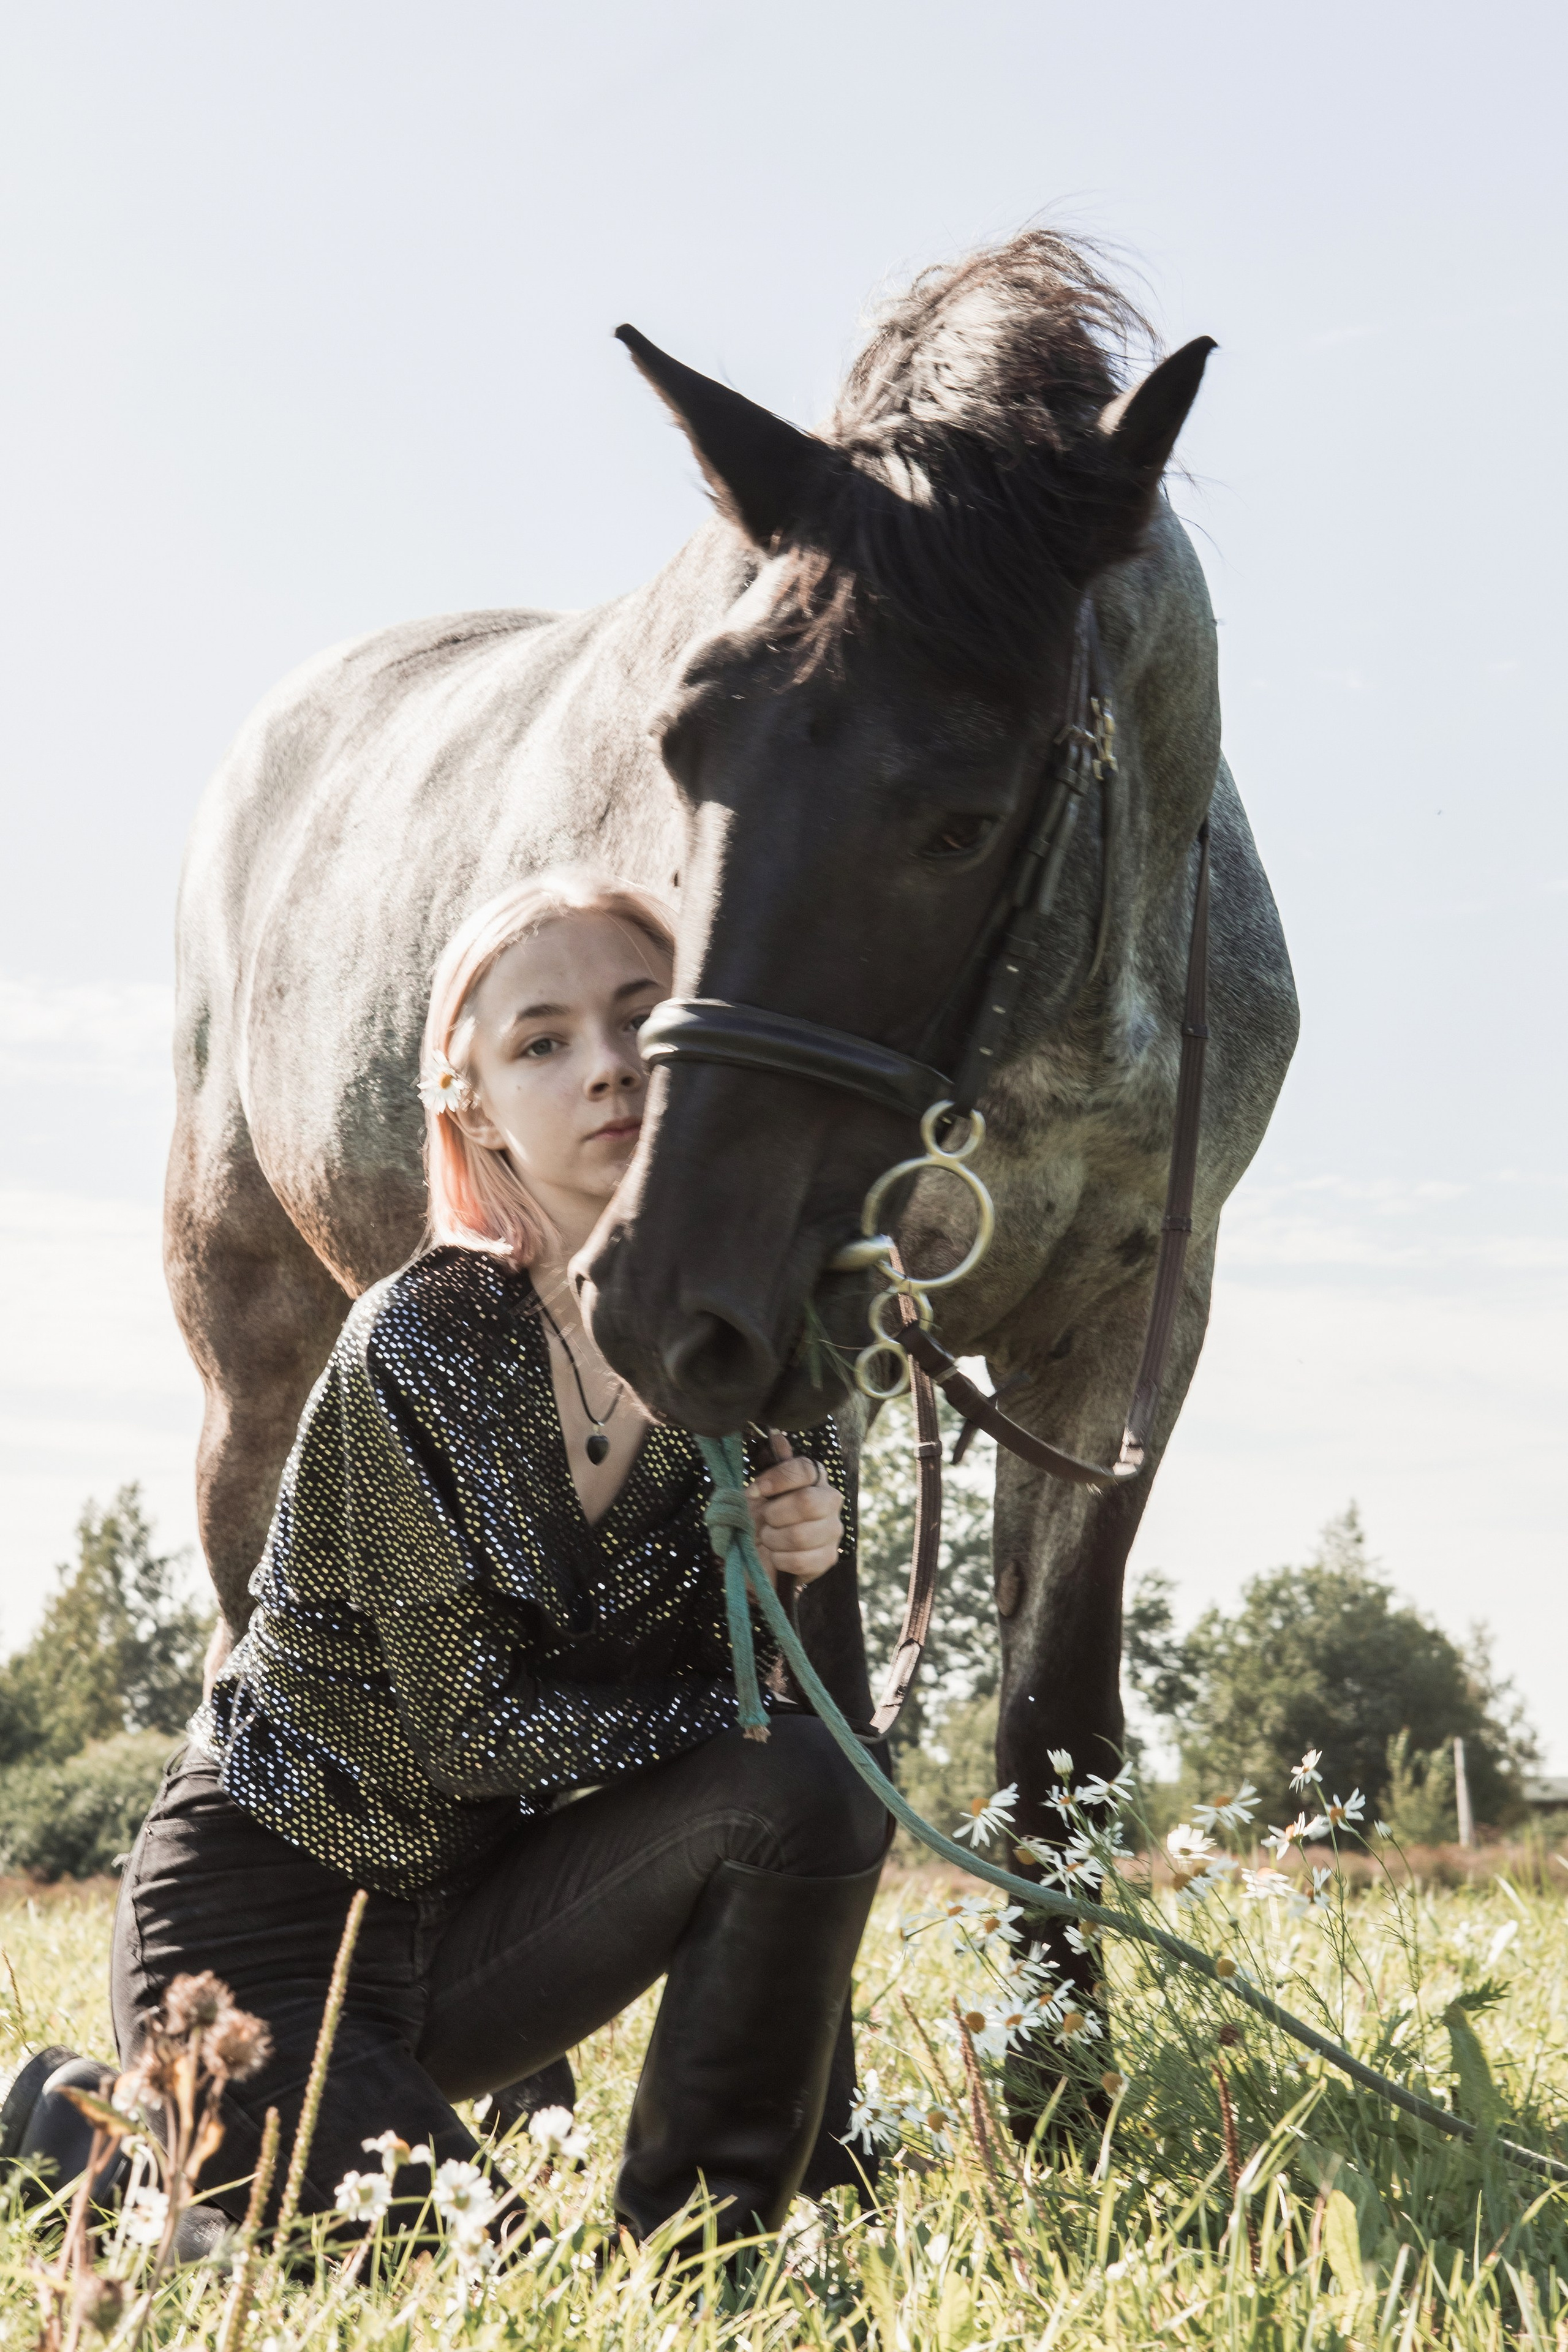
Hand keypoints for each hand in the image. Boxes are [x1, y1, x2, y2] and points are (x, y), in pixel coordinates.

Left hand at [745, 1446, 843, 1587]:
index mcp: (814, 1478)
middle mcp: (830, 1500)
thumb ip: (770, 1466)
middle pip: (808, 1502)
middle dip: (775, 1514)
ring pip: (801, 1535)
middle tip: (764, 1520)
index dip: (778, 1479)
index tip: (755, 1491)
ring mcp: (833, 1530)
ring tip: (768, 1539)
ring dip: (774, 1539)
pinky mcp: (829, 1557)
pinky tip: (777, 1557)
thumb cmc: (760, 1519)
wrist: (760, 1557)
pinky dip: (780, 1560)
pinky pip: (801, 1559)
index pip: (806, 1468)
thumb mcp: (758, 1492)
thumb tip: (777, 1435)